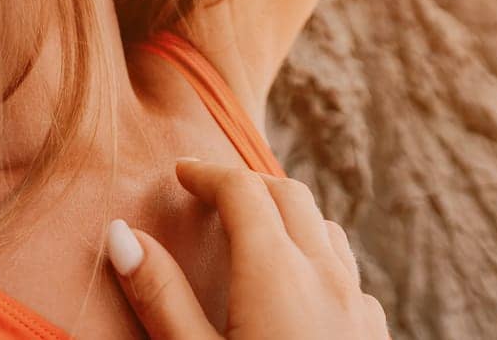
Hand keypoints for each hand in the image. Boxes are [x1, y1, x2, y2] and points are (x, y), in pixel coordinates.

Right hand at [105, 157, 389, 339]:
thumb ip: (160, 296)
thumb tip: (121, 233)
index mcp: (276, 273)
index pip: (242, 191)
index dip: (207, 174)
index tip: (179, 172)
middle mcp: (326, 277)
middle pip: (291, 197)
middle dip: (248, 185)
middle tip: (209, 193)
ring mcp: (360, 307)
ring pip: (327, 231)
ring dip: (289, 216)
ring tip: (251, 232)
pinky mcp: (376, 338)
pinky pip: (349, 274)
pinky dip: (319, 258)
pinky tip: (299, 291)